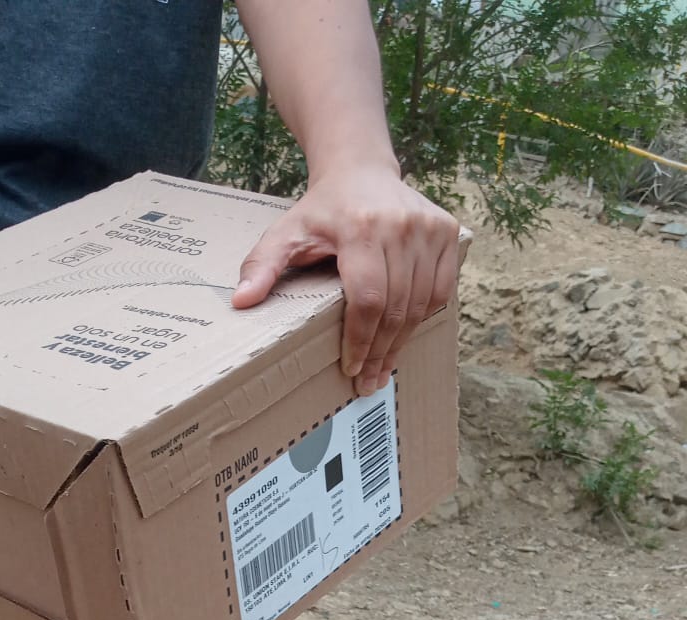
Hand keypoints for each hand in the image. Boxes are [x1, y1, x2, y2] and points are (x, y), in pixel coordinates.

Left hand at [233, 160, 458, 395]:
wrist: (361, 169)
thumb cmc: (323, 209)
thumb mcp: (286, 232)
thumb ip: (262, 266)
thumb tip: (240, 302)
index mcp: (361, 228)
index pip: (367, 298)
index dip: (360, 340)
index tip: (351, 369)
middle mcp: (401, 225)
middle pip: (395, 307)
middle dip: (380, 351)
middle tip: (368, 381)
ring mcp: (429, 228)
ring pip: (421, 304)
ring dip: (402, 342)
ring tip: (384, 368)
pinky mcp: (447, 232)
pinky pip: (441, 290)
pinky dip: (423, 318)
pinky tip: (403, 338)